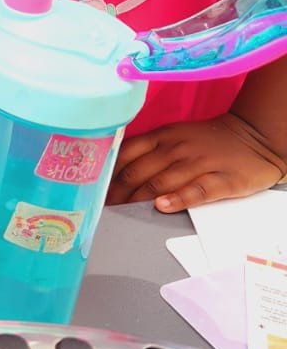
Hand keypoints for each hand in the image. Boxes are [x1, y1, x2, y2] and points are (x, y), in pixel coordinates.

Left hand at [109, 113, 286, 211]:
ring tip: (122, 212)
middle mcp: (177, 148)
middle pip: (138, 171)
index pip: (126, 154)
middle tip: (103, 208)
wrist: (254, 137)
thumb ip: (148, 150)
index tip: (95, 190)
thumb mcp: (174, 136)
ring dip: (137, 199)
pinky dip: (178, 198)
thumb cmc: (207, 140)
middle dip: (117, 192)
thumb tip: (115, 170)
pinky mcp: (222, 179)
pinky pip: (197, 190)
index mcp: (162, 136)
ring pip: (161, 181)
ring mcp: (199, 163)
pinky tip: (162, 206)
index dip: (108, 174)